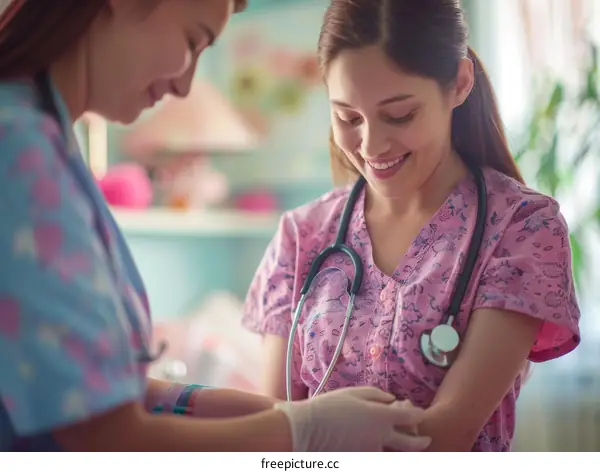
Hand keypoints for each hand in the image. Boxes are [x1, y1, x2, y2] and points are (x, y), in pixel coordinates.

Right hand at [274, 387, 430, 451]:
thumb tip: (391, 400)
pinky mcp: (361, 461)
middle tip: (426, 440)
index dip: (418, 414)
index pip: (410, 417)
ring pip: (397, 456)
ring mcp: (372, 453)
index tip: (420, 412)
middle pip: (411, 444)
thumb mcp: (353, 393)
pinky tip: (381, 448)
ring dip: (405, 452)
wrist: (307, 430)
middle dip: (421, 441)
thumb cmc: (328, 407)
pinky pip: (379, 458)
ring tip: (406, 449)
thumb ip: (376, 395)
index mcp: (381, 417)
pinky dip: (384, 453)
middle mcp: (381, 437)